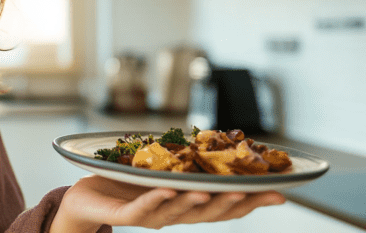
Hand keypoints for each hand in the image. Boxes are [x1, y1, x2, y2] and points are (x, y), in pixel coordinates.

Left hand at [50, 175, 286, 231]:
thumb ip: (190, 165)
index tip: (280, 193)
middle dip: (231, 203)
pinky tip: (166, 189)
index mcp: (185, 205)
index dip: (251, 201)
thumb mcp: (163, 171)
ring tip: (212, 190)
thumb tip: (221, 149)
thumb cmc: (125, 183)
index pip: (224, 207)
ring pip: (177, 212)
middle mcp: (172, 214)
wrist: (85, 199)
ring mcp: (149, 215)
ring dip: (195, 202)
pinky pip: (142, 208)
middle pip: (207, 213)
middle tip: (253, 192)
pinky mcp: (124, 213)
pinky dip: (155, 199)